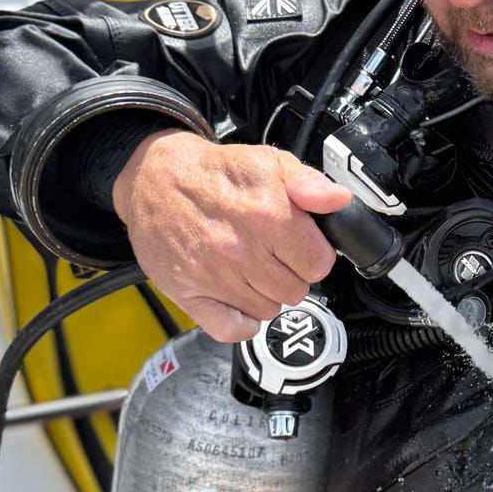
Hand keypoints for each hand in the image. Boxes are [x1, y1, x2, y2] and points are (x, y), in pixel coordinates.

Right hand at [112, 130, 350, 343]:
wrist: (154, 179)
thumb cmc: (214, 173)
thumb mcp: (267, 162)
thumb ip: (309, 183)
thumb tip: (338, 199)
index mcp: (267, 216)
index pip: (319, 264)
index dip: (314, 255)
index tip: (302, 247)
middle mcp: (241, 250)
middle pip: (295, 291)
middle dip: (291, 274)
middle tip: (274, 255)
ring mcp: (213, 276)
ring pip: (267, 310)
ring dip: (265, 294)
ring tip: (251, 268)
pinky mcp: (188, 293)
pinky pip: (231, 329)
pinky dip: (240, 320)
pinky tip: (238, 297)